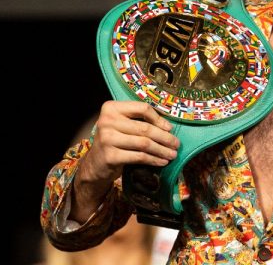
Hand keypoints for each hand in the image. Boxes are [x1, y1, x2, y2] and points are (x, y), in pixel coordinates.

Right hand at [70, 101, 179, 221]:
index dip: (158, 119)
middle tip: (176, 144)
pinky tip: (162, 161)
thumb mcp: (122, 125)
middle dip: (165, 137)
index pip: (142, 108)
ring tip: (172, 154)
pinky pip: (139, 157)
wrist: (96, 163)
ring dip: (162, 150)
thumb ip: (139, 121)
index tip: (169, 128)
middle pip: (145, 128)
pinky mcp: (110, 156)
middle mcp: (107, 121)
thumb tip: (168, 127)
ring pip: (144, 143)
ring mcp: (107, 139)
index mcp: (111, 108)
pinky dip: (153, 159)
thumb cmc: (114, 141)